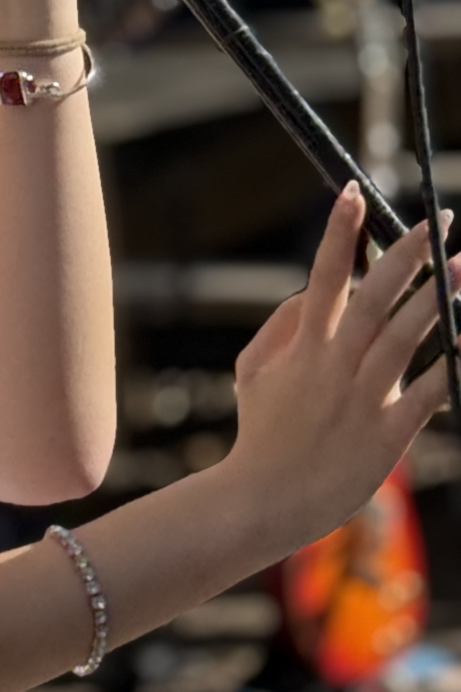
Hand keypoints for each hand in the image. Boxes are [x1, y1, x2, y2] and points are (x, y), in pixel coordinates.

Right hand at [226, 185, 456, 560]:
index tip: (353, 192)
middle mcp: (334, 365)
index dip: (337, 232)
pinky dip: (450, 366)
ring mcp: (362, 399)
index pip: (323, 275)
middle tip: (438, 219)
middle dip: (406, 254)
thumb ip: (282, 326)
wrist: (263, 499)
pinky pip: (426, 394)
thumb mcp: (251, 370)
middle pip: (374, 297)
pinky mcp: (386, 436)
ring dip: (437, 299)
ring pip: (405, 337)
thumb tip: (314, 290)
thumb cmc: (260, 433)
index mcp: (303, 346)